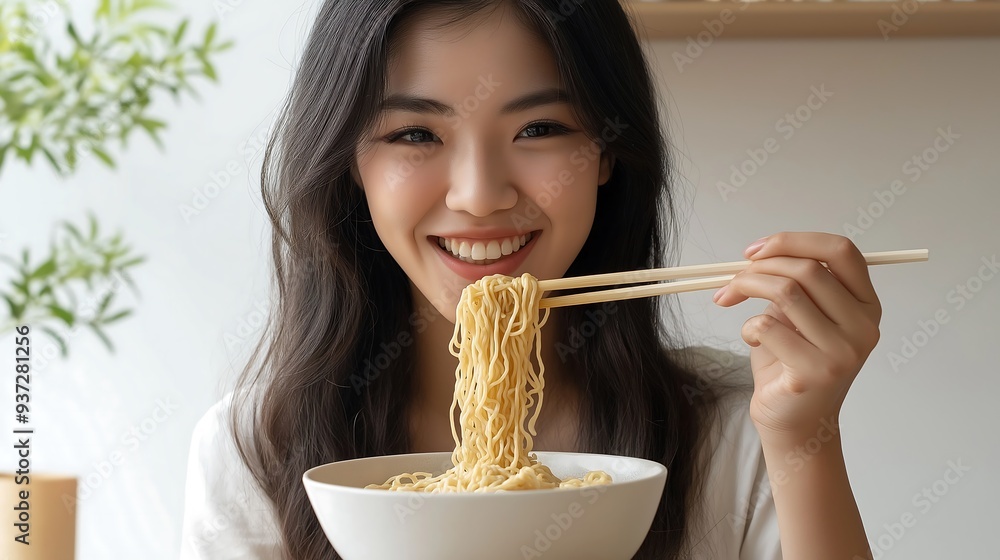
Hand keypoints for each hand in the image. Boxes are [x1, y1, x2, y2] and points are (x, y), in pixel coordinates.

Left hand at [712, 232, 881, 446]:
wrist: (794, 423)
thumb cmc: (791, 363)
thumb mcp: (799, 316)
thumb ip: (793, 284)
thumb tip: (757, 254)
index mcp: (866, 306)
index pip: (842, 251)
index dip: (794, 241)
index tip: (756, 249)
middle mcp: (863, 328)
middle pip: (807, 269)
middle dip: (759, 267)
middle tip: (733, 280)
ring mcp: (843, 353)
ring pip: (786, 293)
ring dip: (745, 289)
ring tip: (730, 300)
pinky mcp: (814, 373)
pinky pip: (767, 327)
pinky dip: (747, 327)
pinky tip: (752, 340)